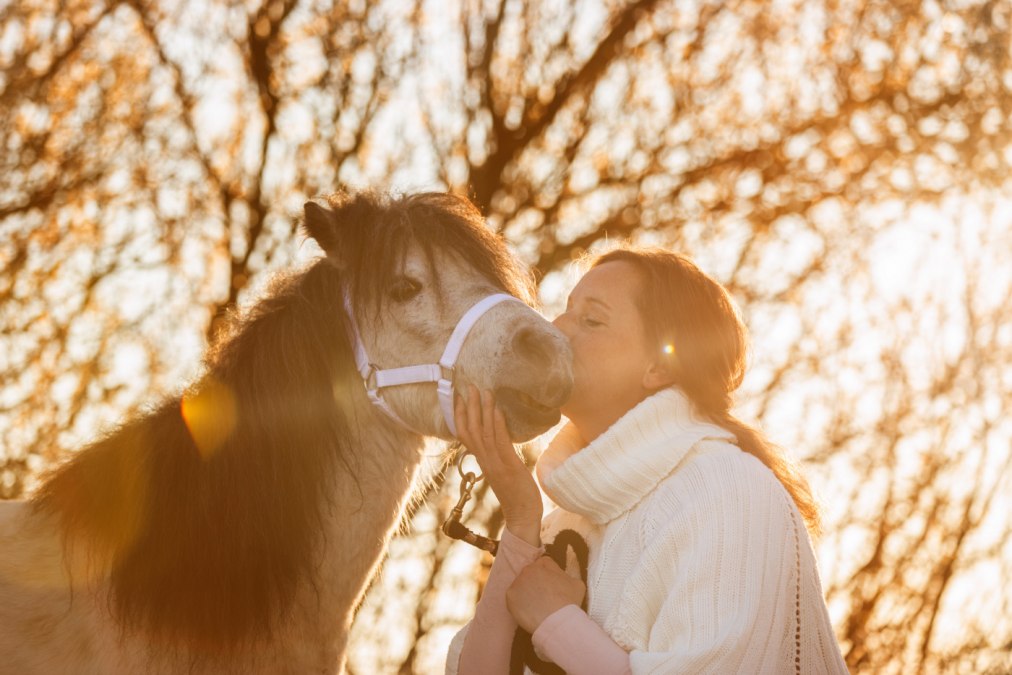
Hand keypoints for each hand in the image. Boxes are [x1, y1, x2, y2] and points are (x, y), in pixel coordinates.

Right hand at [455, 385, 542, 545]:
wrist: (523, 517)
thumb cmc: (517, 494)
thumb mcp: (504, 471)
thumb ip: (498, 456)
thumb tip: (500, 439)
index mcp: (483, 461)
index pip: (465, 435)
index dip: (459, 416)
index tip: (458, 397)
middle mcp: (485, 460)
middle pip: (470, 429)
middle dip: (469, 407)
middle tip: (469, 386)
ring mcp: (495, 463)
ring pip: (483, 432)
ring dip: (482, 410)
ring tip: (483, 391)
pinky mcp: (508, 466)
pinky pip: (499, 442)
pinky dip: (497, 424)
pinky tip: (497, 410)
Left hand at [506, 557, 586, 633]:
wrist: (557, 620)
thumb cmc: (569, 601)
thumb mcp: (576, 583)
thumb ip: (566, 576)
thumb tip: (562, 579)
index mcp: (543, 564)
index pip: (544, 564)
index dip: (548, 575)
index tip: (551, 586)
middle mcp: (528, 570)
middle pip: (531, 574)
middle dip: (536, 583)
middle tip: (544, 597)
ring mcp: (517, 583)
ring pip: (521, 587)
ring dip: (527, 593)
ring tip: (537, 607)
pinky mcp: (510, 597)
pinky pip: (514, 600)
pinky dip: (520, 605)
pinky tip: (529, 612)